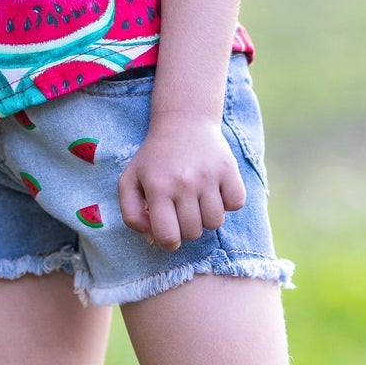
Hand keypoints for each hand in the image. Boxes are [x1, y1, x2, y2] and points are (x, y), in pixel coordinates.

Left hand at [118, 117, 247, 251]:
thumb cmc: (154, 158)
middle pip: (193, 233)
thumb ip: (131, 214)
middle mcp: (183, 182)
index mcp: (157, 187)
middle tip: (182, 210)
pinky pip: (236, 204)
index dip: (168, 242)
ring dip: (207, 217)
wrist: (184, 121)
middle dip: (187, 228)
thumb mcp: (130, 181)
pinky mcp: (229, 169)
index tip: (169, 233)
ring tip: (198, 199)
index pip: (168, 237)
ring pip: (215, 222)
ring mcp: (208, 176)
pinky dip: (228, 202)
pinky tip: (215, 190)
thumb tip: (151, 239)